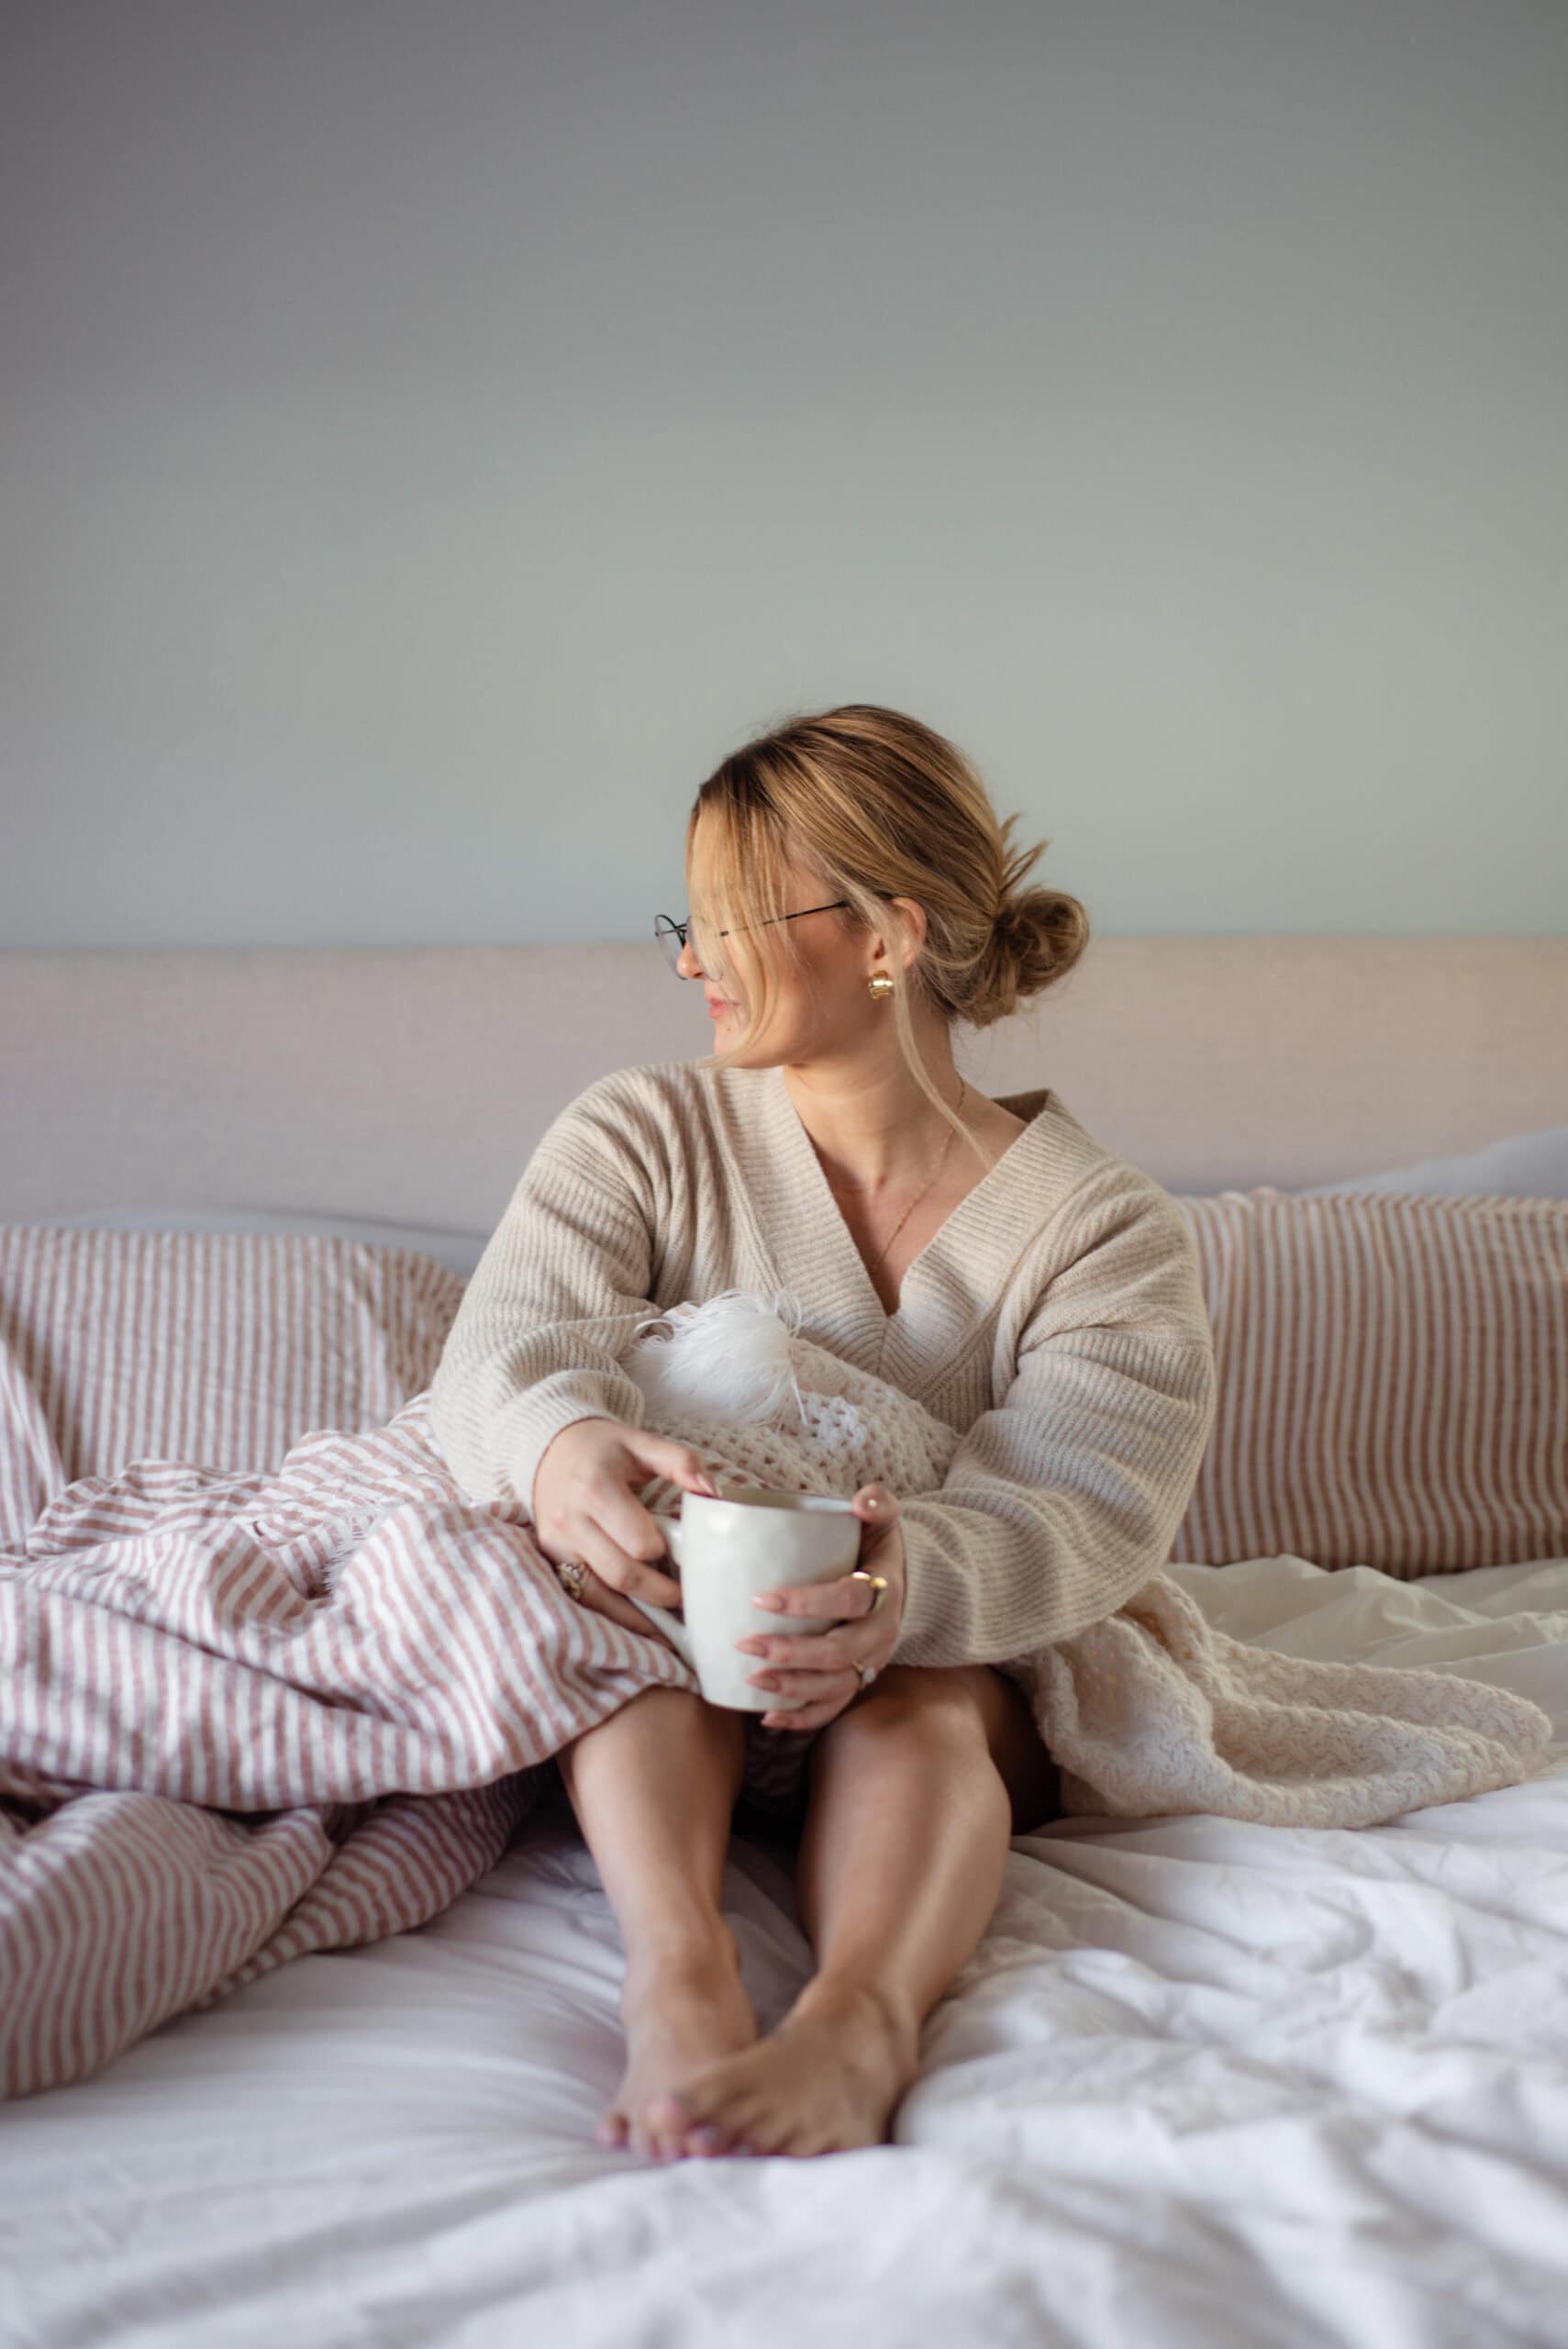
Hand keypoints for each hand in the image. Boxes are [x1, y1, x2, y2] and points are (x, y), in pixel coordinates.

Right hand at [529, 1416, 717, 1652]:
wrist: (548, 1449)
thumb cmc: (602, 1447)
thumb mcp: (640, 1442)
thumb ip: (679, 1461)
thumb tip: (714, 1492)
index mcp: (596, 1488)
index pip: (638, 1541)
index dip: (664, 1552)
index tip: (685, 1554)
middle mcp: (572, 1521)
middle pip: (621, 1574)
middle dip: (659, 1593)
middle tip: (686, 1597)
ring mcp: (557, 1545)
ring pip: (600, 1595)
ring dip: (638, 1614)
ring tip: (669, 1622)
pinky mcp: (551, 1559)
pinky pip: (584, 1597)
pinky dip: (614, 1614)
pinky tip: (641, 1622)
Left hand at [731, 1482, 906, 1729]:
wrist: (900, 1585)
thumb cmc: (876, 1547)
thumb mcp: (882, 1519)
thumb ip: (876, 1502)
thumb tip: (860, 1501)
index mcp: (885, 1591)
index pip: (849, 1599)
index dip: (807, 1602)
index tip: (762, 1597)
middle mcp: (880, 1634)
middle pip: (838, 1652)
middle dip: (791, 1652)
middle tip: (745, 1643)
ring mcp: (869, 1662)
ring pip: (834, 1686)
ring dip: (791, 1687)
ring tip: (750, 1678)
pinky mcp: (856, 1681)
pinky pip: (832, 1708)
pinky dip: (801, 1718)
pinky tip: (767, 1717)